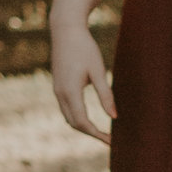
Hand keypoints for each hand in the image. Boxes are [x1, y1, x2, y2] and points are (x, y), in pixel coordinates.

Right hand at [50, 20, 115, 142]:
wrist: (65, 30)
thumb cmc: (85, 48)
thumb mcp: (99, 71)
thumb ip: (106, 95)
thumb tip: (114, 117)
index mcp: (70, 91)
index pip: (83, 122)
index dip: (97, 134)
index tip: (112, 141)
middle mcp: (60, 93)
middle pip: (74, 124)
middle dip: (91, 133)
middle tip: (109, 139)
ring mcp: (56, 90)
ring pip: (68, 117)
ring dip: (83, 126)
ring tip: (101, 131)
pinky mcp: (57, 85)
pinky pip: (65, 108)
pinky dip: (77, 117)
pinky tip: (89, 116)